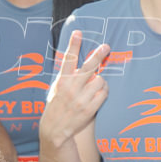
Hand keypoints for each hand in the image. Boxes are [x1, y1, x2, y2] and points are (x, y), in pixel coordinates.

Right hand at [42, 30, 109, 147]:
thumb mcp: (56, 87)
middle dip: (98, 55)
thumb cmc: (57, 105)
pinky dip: (103, 92)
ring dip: (100, 81)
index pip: (68, 59)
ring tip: (95, 85)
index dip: (73, 44)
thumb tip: (80, 63)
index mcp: (62, 80)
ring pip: (100, 80)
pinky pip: (104, 93)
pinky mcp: (90, 109)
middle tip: (106, 46)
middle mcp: (71, 88)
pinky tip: (98, 94)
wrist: (54, 129)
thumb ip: (67, 76)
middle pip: (89, 66)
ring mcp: (81, 99)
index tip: (78, 32)